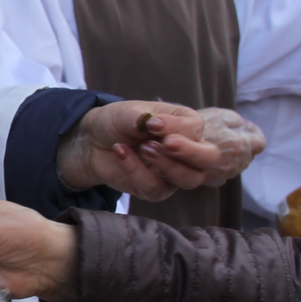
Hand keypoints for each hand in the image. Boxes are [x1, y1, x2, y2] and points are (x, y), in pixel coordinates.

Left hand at [60, 102, 263, 200]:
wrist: (91, 140)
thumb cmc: (117, 121)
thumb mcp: (129, 112)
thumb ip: (145, 117)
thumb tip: (156, 124)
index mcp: (186, 126)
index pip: (198, 130)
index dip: (180, 129)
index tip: (154, 124)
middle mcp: (186, 151)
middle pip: (209, 161)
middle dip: (191, 153)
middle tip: (167, 144)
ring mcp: (173, 173)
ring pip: (188, 179)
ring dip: (167, 165)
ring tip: (143, 148)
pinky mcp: (154, 189)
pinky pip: (155, 188)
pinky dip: (137, 171)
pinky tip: (121, 152)